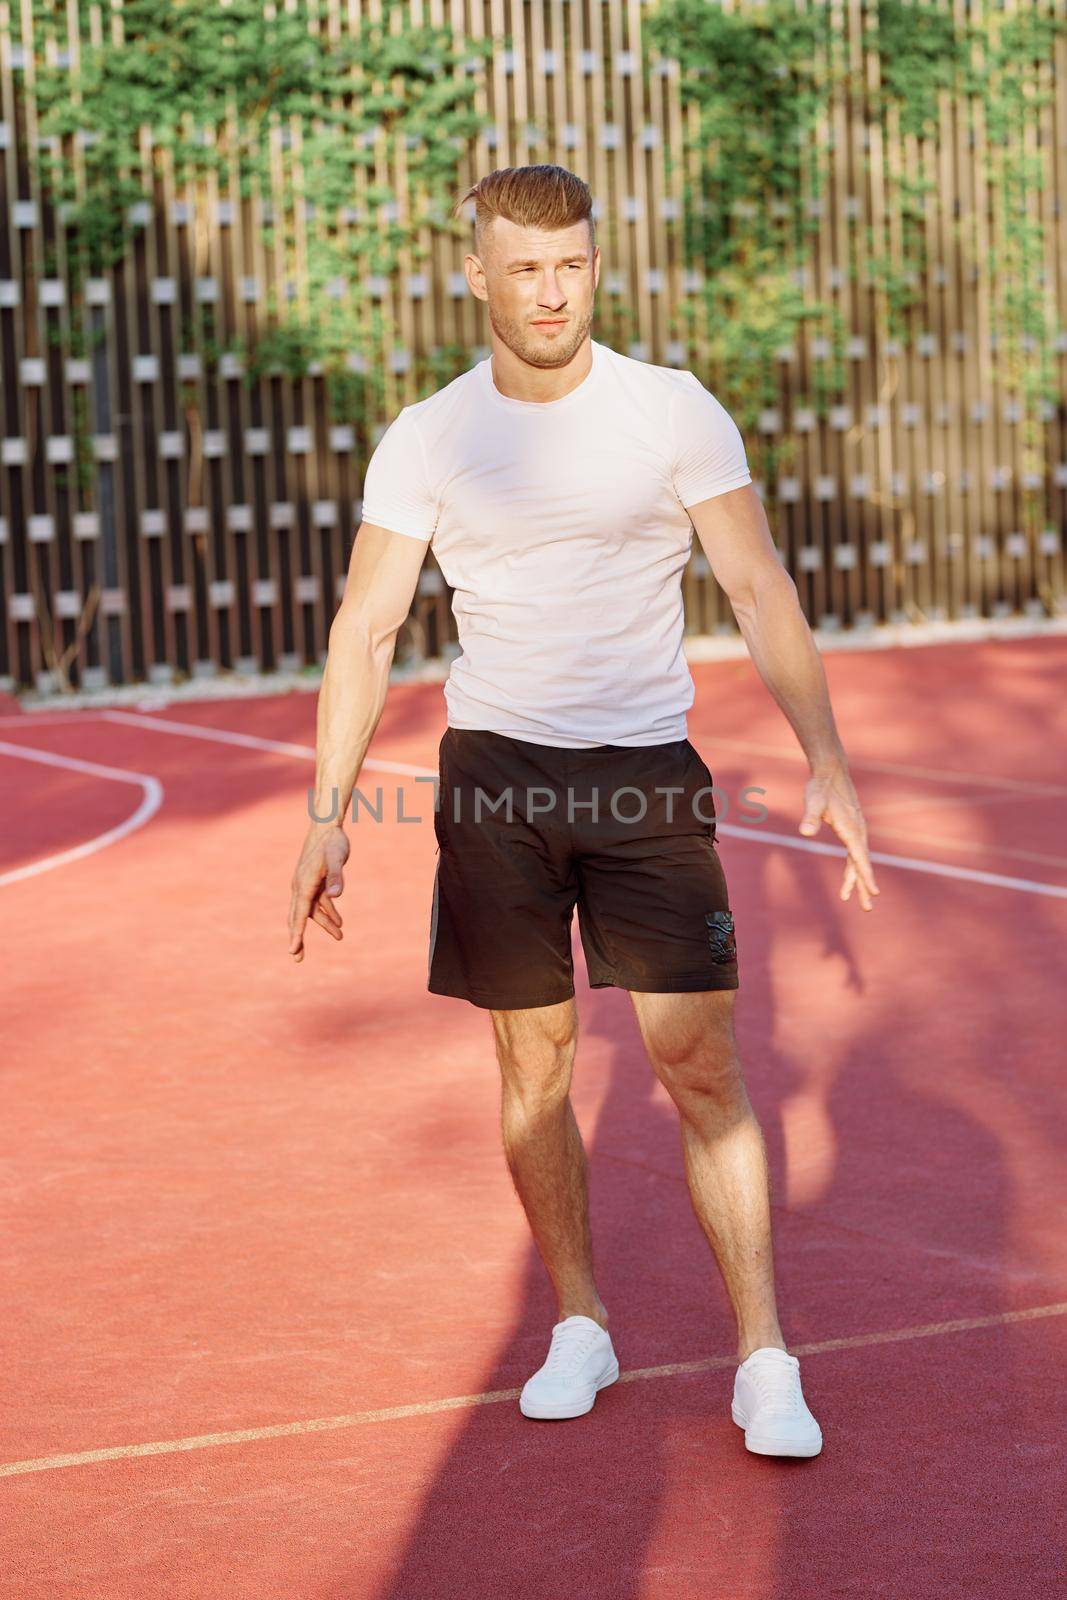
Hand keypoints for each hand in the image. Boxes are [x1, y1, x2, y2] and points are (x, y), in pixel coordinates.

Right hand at [288, 824, 349, 961]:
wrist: (327, 827)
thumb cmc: (332, 842)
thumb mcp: (337, 858)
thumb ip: (337, 877)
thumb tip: (336, 896)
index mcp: (304, 884)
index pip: (299, 914)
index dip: (296, 933)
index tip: (293, 950)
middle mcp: (301, 887)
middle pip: (297, 917)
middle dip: (298, 938)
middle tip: (297, 958)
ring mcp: (307, 885)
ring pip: (311, 912)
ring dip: (324, 925)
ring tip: (340, 937)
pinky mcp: (315, 882)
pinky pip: (319, 903)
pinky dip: (328, 913)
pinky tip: (340, 923)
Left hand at [799, 763, 879, 910]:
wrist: (831, 773)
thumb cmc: (821, 787)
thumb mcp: (813, 801)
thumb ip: (811, 817)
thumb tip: (805, 832)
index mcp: (851, 829)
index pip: (860, 857)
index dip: (866, 875)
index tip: (873, 892)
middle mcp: (858, 832)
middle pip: (862, 864)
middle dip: (864, 886)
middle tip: (868, 908)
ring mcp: (856, 832)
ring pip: (858, 862)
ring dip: (857, 881)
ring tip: (853, 900)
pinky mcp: (851, 832)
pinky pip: (854, 855)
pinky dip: (852, 869)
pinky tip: (849, 880)